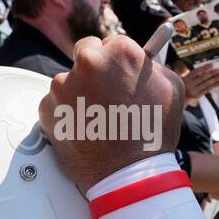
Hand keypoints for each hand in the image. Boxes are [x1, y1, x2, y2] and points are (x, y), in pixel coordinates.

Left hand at [38, 34, 185, 194]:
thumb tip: (143, 59)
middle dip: (95, 69)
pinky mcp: (47, 108)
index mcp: (119, 51)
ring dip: (80, 93)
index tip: (119, 74)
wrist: (128, 175)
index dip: (118, 62)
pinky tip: (85, 129)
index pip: (113, 43)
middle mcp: (88, 62)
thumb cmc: (154, 134)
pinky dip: (67, 114)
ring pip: (70, 80)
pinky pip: (57, 104)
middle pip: (86, 53)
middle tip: (106, 93)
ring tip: (99, 119)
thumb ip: (153, 67)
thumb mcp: (171, 88)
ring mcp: (63, 85)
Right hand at [180, 62, 218, 104]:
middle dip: (212, 73)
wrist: (174, 99)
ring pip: (206, 83)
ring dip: (215, 79)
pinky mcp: (197, 96)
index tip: (212, 65)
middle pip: (203, 78)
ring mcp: (193, 91)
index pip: (196, 72)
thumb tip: (194, 69)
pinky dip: (214, 86)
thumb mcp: (180, 78)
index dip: (204, 68)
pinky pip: (207, 90)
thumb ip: (187, 73)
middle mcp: (190, 84)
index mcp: (185, 78)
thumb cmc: (179, 86)